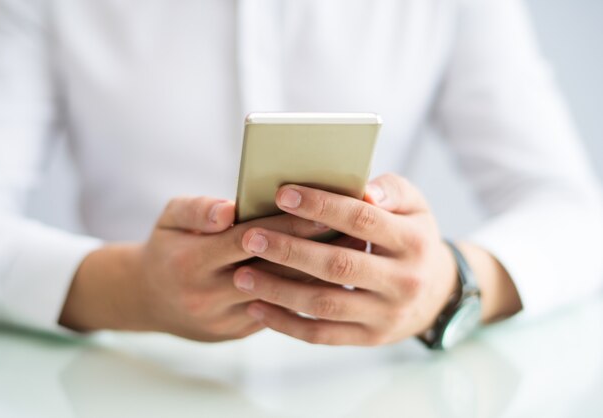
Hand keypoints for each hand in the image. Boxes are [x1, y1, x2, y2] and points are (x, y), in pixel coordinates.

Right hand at [59, 196, 328, 341]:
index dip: (287, 225)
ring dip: (319, 273)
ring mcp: (227, 318)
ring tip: (352, 250)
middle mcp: (210, 295)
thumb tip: (229, 210)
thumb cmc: (168, 248)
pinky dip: (306, 290)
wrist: (151, 300)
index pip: (249, 239)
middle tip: (354, 230)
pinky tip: (332, 273)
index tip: (322, 209)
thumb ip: (197, 209)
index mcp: (193, 262)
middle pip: (273, 270)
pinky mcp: (240, 331)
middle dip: (315, 249)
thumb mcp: (169, 219)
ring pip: (283, 295)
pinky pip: (280, 310)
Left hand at [233, 174, 520, 345]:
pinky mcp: (369, 338)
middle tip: (250, 237)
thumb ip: (391, 190)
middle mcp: (403, 281)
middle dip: (290, 250)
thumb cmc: (413, 237)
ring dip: (279, 290)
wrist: (436, 293)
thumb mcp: (415, 207)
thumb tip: (364, 189)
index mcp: (413, 241)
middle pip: (338, 265)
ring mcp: (386, 314)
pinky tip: (257, 308)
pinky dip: (286, 324)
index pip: (362, 220)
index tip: (281, 194)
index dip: (321, 207)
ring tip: (241, 275)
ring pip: (325, 304)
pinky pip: (322, 335)